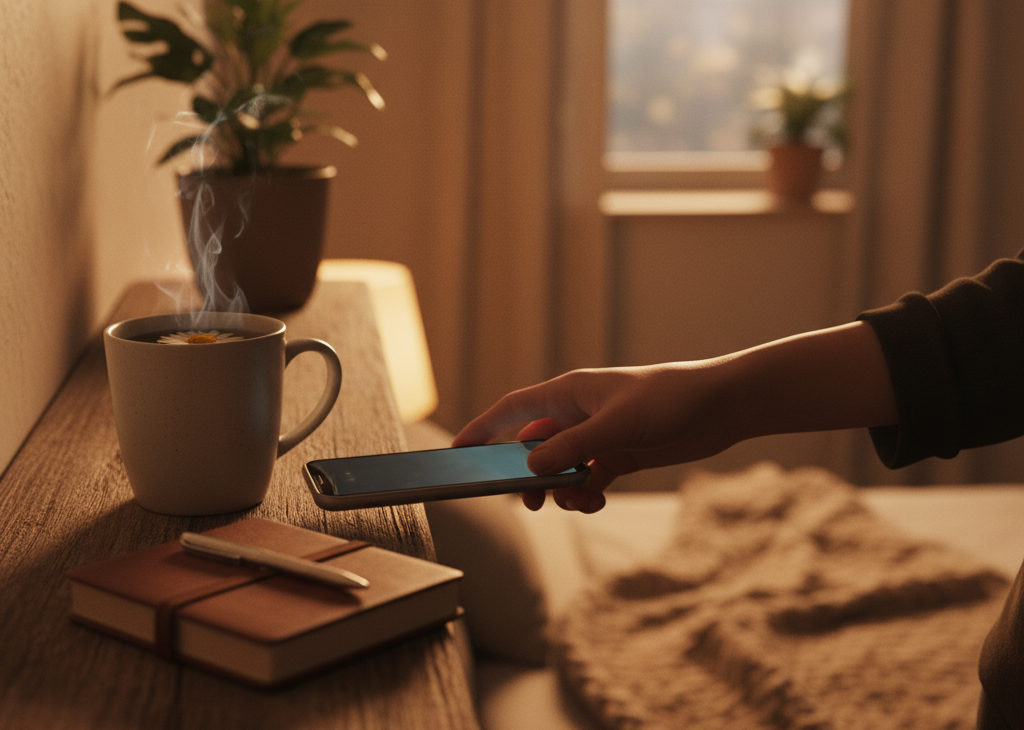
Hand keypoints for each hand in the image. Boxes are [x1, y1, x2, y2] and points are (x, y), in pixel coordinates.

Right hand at [452, 363, 738, 511]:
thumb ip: (571, 448)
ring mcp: (598, 434)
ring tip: (576, 501)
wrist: (720, 406)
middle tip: (527, 501)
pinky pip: (587, 479)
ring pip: (560, 468)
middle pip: (533, 446)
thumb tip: (531, 468)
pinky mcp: (618, 454)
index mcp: (569, 393)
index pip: (513, 410)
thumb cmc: (668, 399)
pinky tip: (595, 500)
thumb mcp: (614, 426)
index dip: (483, 429)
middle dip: (527, 475)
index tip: (457, 451)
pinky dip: (585, 493)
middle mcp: (578, 413)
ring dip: (561, 489)